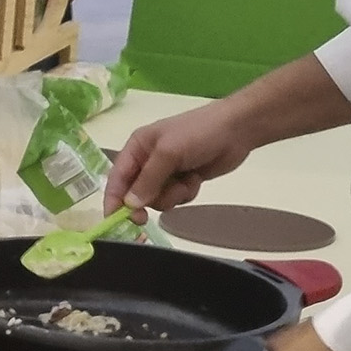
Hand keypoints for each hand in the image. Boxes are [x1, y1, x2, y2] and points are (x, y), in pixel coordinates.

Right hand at [104, 98, 259, 214]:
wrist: (237, 130)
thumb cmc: (198, 133)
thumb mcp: (168, 153)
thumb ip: (147, 180)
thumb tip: (129, 205)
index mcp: (137, 148)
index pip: (117, 178)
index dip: (113, 200)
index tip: (114, 220)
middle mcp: (147, 161)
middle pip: (135, 193)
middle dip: (147, 200)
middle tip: (145, 218)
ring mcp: (166, 172)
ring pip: (157, 198)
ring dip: (171, 196)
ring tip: (186, 182)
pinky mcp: (183, 180)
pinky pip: (175, 198)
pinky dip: (185, 194)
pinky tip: (195, 181)